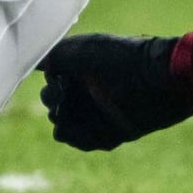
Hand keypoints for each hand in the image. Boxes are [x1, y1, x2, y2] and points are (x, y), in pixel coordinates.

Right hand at [37, 32, 192, 152]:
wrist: (159, 80)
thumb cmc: (121, 59)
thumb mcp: (83, 50)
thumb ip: (55, 55)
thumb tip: (33, 63)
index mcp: (82, 68)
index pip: (51, 81)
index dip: (49, 84)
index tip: (56, 82)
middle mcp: (88, 90)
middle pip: (54, 104)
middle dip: (52, 103)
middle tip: (61, 101)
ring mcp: (99, 113)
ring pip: (65, 125)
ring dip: (63, 123)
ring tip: (69, 118)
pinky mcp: (110, 132)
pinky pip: (83, 142)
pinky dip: (79, 139)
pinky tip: (84, 131)